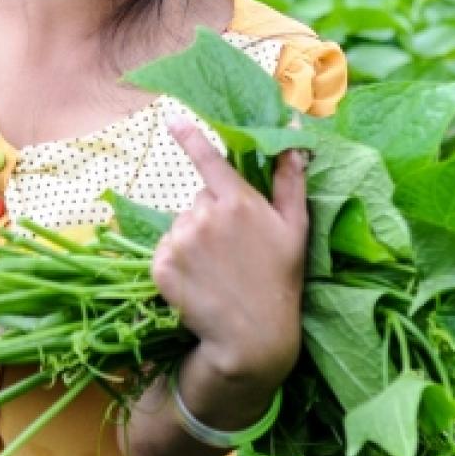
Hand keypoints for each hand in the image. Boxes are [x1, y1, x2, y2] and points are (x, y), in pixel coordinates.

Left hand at [152, 118, 308, 393]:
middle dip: (212, 215)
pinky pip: (164, 251)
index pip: (209, 160)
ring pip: (180, 226)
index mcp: (237, 201)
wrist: (252, 337)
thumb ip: (290, 179)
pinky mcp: (160, 266)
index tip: (172, 118)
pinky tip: (199, 281)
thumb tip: (293, 135)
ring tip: (217, 270)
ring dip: (193, 240)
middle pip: (199, 200)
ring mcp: (179, 241)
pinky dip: (176, 262)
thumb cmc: (280, 280)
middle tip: (234, 250)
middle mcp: (204, 216)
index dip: (190, 137)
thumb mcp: (294, 228)